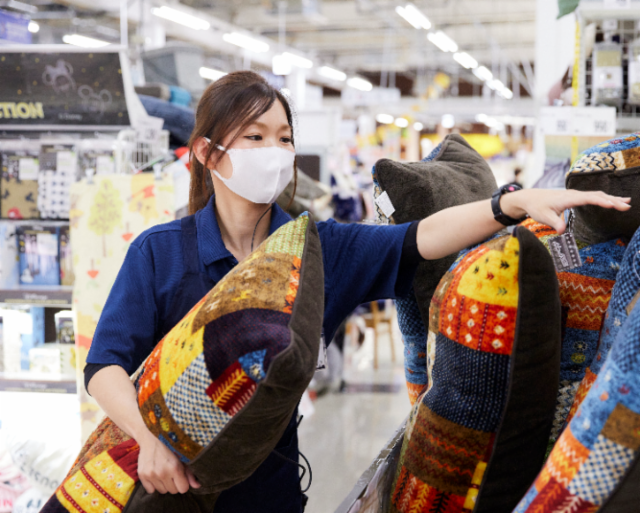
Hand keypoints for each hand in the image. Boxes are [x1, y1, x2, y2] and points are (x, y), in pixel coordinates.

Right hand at [137, 433, 200, 493]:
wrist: (152, 437)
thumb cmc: (170, 446)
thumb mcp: (183, 457)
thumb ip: (190, 473)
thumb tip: (197, 486)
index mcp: (175, 468)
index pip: (183, 489)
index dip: (183, 483)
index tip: (181, 477)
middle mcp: (162, 473)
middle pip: (172, 491)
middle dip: (174, 484)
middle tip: (172, 473)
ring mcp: (151, 475)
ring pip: (162, 491)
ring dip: (164, 484)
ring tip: (164, 472)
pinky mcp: (142, 475)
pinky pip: (150, 490)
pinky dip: (153, 485)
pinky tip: (155, 474)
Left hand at [501, 189, 630, 233]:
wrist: (529, 198)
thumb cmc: (536, 206)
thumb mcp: (543, 216)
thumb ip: (554, 223)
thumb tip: (563, 231)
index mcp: (568, 198)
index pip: (589, 198)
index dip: (602, 202)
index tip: (614, 205)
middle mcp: (574, 194)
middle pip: (597, 195)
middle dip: (612, 200)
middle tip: (627, 206)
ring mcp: (575, 195)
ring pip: (596, 195)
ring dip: (611, 198)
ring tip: (626, 202)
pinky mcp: (574, 197)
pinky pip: (592, 196)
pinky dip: (604, 198)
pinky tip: (612, 201)